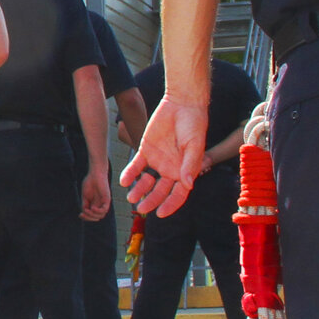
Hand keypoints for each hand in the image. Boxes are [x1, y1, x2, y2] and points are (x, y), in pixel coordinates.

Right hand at [80, 164, 113, 222]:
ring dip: (93, 215)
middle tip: (82, 213)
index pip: (93, 215)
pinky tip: (92, 208)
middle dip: (89, 217)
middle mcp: (100, 204)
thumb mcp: (85, 196)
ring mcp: (104, 202)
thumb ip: (85, 204)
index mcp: (95, 204)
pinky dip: (98, 211)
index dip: (87, 217)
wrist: (95, 173)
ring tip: (87, 210)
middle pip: (97, 217)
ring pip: (101, 215)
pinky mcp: (107, 199)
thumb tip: (84, 212)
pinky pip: (104, 209)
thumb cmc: (89, 182)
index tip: (80, 215)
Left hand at [121, 94, 207, 216]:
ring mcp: (158, 160)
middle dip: (151, 201)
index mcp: (184, 172)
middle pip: (159, 191)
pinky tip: (124, 181)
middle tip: (141, 208)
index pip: (178, 194)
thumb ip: (189, 165)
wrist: (181, 104)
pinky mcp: (146, 150)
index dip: (170, 205)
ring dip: (139, 190)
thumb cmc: (193, 125)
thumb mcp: (194, 145)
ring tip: (131, 197)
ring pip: (146, 181)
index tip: (160, 214)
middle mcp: (170, 169)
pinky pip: (136, 165)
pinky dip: (130, 174)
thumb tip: (188, 185)